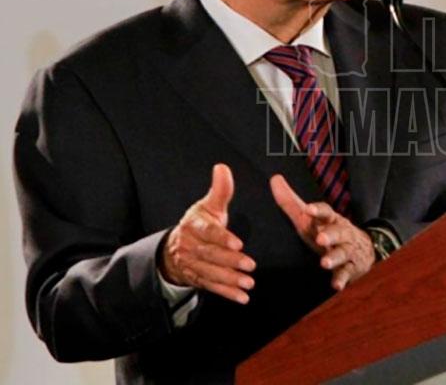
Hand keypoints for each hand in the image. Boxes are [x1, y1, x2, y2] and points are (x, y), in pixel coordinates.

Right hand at [160, 163, 255, 303]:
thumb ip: (220, 190)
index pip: (207, 232)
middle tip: (250, 265)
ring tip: (249, 283)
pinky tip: (242, 298)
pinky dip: (227, 293)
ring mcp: (192, 264)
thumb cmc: (198, 223)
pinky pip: (211, 287)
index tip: (238, 243)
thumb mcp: (208, 205)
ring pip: (211, 273)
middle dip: (230, 262)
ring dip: (230, 280)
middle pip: (210, 255)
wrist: (174, 248)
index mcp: (193, 226)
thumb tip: (222, 167)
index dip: (222, 238)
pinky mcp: (196, 278)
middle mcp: (189, 246)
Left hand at [270, 175, 373, 290]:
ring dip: (334, 257)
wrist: (362, 249)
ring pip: (343, 253)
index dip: (318, 210)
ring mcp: (347, 251)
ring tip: (324, 263)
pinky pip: (347, 274)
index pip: (325, 212)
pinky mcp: (350, 268)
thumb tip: (274, 179)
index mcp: (329, 220)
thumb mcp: (308, 218)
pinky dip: (342, 279)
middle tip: (321, 238)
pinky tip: (336, 285)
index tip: (308, 209)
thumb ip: (290, 202)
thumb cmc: (327, 231)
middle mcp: (341, 234)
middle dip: (330, 234)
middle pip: (338, 232)